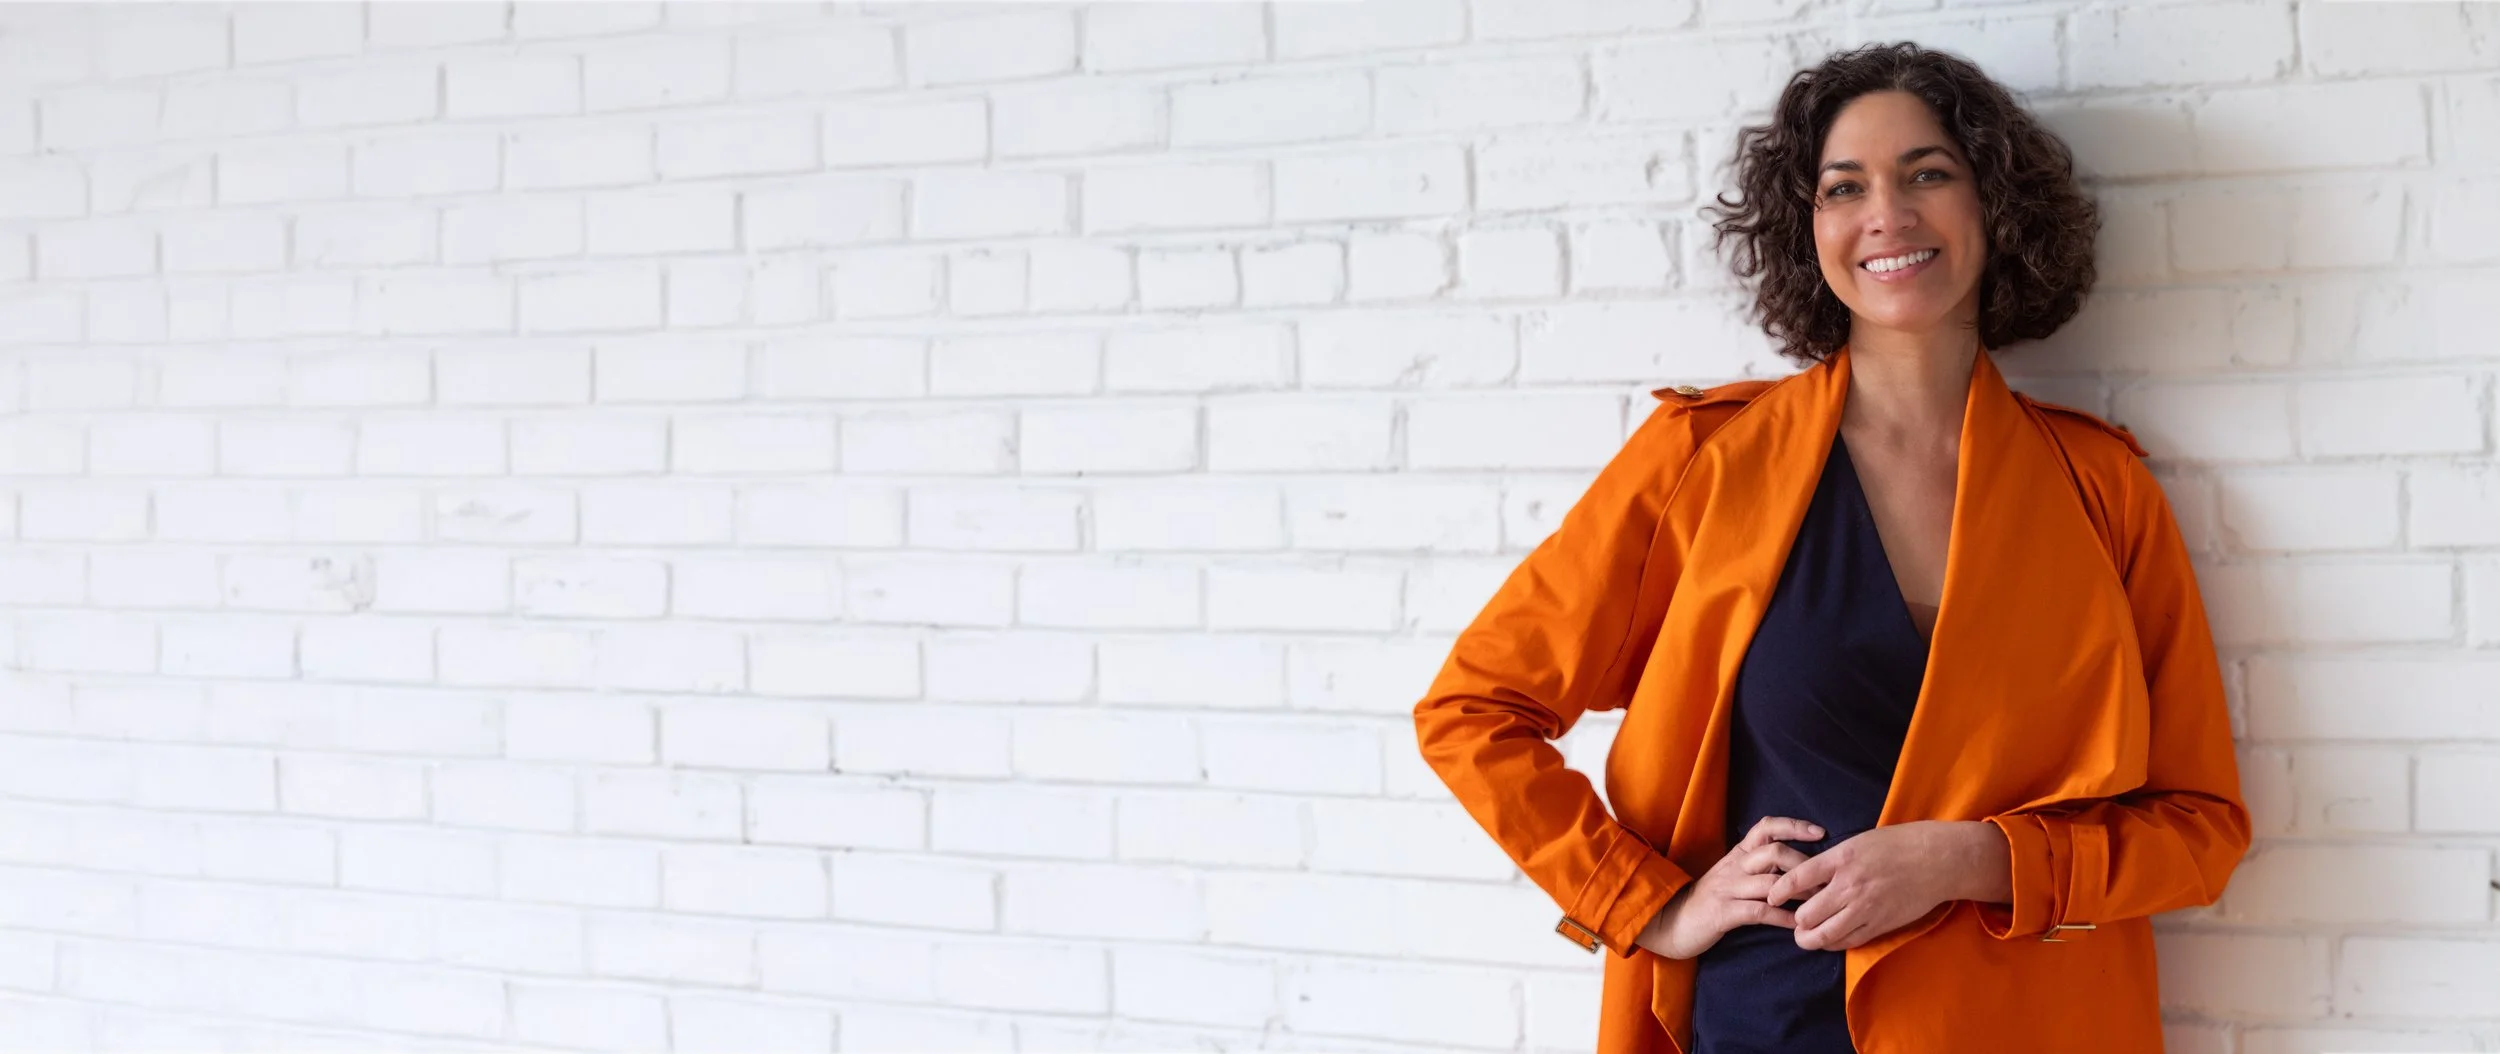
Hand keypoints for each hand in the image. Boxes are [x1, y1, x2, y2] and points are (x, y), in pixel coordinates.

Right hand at [1634, 816, 1821, 959]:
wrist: (1672, 921)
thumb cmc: (1710, 900)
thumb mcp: (1732, 875)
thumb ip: (1758, 866)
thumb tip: (1796, 861)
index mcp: (1737, 854)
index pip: (1766, 827)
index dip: (1794, 826)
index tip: (1820, 832)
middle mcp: (1734, 867)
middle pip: (1774, 852)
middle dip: (1804, 864)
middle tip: (1825, 881)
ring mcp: (1727, 889)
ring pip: (1770, 883)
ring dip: (1800, 893)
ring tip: (1820, 903)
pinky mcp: (1723, 913)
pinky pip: (1759, 912)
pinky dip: (1783, 918)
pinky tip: (1797, 925)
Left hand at [1764, 820, 1990, 951]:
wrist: (1936, 860)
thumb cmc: (1896, 845)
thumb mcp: (1857, 842)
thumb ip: (1832, 861)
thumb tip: (1807, 877)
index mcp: (1841, 859)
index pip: (1798, 879)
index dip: (1779, 891)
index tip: (1771, 895)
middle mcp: (1850, 886)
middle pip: (1807, 914)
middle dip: (1795, 919)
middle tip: (1792, 919)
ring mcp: (1865, 908)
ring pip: (1825, 934)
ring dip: (1809, 938)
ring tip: (1804, 935)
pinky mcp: (1880, 925)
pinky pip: (1848, 941)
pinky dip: (1832, 943)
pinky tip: (1828, 939)